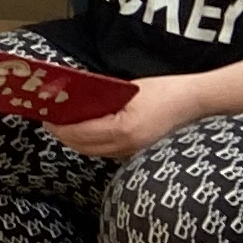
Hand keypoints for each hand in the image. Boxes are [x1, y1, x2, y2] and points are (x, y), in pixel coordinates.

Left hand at [50, 72, 205, 160]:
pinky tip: (86, 130)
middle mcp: (127, 146)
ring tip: (64, 124)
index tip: (46, 116)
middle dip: (63, 135)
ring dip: (76, 141)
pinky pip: (107, 152)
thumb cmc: (165, 90)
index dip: (59, 126)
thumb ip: (101, 97)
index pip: (80, 133)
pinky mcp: (138, 153)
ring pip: (94, 152)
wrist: (196, 102)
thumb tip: (73, 99)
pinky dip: (92, 143)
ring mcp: (133, 153)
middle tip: (50, 120)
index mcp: (123, 129)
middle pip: (83, 147)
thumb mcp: (129, 89)